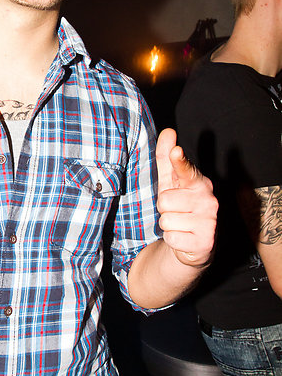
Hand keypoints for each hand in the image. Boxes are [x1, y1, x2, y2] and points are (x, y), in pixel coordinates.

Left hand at [156, 127, 217, 268]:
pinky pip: (171, 238)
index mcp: (199, 183)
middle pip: (164, 199)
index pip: (187, 170)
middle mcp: (209, 200)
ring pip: (166, 219)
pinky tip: (184, 238)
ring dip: (168, 225)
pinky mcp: (205, 242)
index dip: (179, 161)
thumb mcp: (171, 183)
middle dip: (164, 208)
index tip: (176, 152)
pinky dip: (172, 240)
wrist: (193, 244)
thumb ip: (167, 159)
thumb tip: (168, 131)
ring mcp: (209, 221)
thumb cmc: (180, 207)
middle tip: (176, 212)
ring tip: (180, 225)